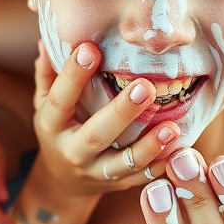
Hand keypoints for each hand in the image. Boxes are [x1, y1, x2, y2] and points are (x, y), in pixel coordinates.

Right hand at [31, 41, 182, 197]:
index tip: (90, 48)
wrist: (63, 182)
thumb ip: (48, 74)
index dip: (73, 75)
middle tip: (145, 87)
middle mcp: (73, 152)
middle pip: (97, 134)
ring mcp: (96, 172)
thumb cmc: (59, 129)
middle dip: (121, 112)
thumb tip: (46, 39)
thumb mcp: (44, 105)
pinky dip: (160, 166)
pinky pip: (141, 178)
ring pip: (123, 163)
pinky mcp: (118, 184)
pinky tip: (178, 149)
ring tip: (172, 127)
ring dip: (149, 146)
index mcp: (51, 126)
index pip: (60, 99)